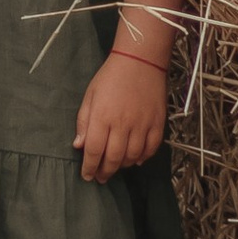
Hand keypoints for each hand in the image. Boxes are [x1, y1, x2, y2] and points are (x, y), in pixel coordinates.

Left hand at [74, 51, 168, 182]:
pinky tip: (136, 159)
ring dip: (123, 166)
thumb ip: (84, 122)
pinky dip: (143, 157)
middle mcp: (123, 124)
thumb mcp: (90, 96)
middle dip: (105, 172)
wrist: (141, 61)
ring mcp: (143, 124)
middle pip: (113, 158)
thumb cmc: (111, 77)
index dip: (89, 167)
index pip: (94, 151)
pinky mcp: (158, 122)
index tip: (87, 176)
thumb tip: (79, 145)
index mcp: (103, 117)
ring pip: (133, 156)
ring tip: (116, 167)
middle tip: (101, 178)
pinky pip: (152, 148)